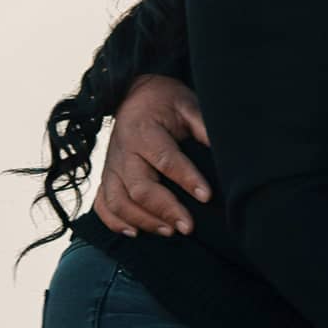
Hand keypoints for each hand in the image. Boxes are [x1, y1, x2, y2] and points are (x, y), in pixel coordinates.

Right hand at [94, 74, 210, 236]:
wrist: (134, 94)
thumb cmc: (166, 102)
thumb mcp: (187, 104)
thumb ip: (203, 125)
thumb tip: (225, 147)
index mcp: (145, 131)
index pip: (166, 159)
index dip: (186, 178)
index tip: (206, 196)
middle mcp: (124, 151)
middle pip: (139, 187)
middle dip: (164, 209)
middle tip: (188, 226)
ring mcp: (111, 166)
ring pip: (118, 201)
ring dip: (142, 220)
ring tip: (169, 232)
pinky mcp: (106, 177)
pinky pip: (102, 204)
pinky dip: (114, 222)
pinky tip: (134, 233)